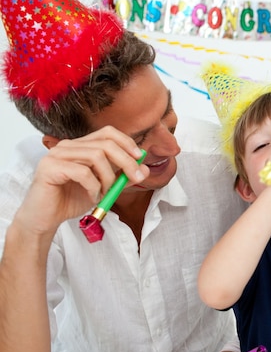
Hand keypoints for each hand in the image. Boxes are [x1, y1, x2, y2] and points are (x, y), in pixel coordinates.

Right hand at [14, 126, 147, 236]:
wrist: (45, 219)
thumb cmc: (71, 200)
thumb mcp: (104, 188)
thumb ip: (122, 178)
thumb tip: (145, 169)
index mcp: (80, 146)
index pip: (107, 132)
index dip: (126, 142)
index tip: (140, 157)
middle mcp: (67, 146)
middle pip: (106, 143)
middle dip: (126, 161)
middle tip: (135, 178)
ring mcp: (57, 155)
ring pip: (96, 156)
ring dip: (108, 178)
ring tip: (105, 194)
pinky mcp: (49, 167)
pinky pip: (83, 172)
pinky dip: (94, 187)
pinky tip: (91, 197)